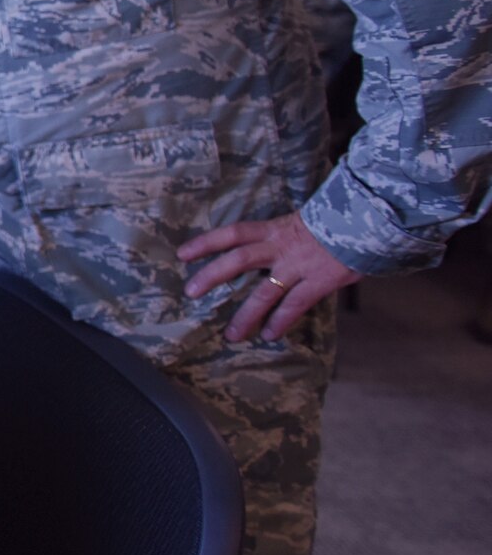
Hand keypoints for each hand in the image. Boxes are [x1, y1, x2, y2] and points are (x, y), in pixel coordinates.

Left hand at [179, 212, 358, 343]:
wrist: (370, 219)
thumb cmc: (338, 220)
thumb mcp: (304, 221)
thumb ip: (285, 236)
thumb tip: (269, 249)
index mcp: (275, 228)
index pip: (233, 233)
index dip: (206, 243)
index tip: (182, 254)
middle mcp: (281, 246)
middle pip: (238, 260)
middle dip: (212, 275)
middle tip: (191, 292)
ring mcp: (299, 265)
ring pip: (264, 292)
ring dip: (246, 315)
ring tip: (232, 335)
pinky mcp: (319, 281)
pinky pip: (295, 305)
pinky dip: (281, 321)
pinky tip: (270, 335)